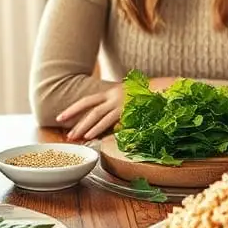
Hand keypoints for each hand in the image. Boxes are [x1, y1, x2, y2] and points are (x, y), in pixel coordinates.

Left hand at [59, 77, 176, 141]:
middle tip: (61, 127)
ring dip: (83, 127)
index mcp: (112, 91)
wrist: (166, 90)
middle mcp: (113, 94)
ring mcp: (119, 101)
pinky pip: (108, 120)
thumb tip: (108, 121)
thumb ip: (118, 108)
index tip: (61, 117)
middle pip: (88, 105)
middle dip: (72, 117)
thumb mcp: (130, 99)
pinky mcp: (126, 109)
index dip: (74, 109)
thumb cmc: (149, 97)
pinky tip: (90, 135)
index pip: (88, 100)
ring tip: (73, 137)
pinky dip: (98, 128)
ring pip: (96, 114)